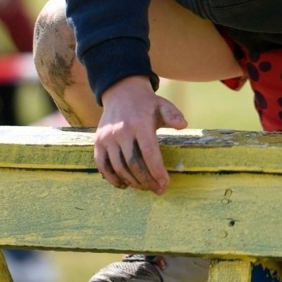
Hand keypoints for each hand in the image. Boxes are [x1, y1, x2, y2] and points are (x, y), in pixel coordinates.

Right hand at [95, 76, 186, 194]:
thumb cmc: (146, 103)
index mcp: (139, 123)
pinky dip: (112, 179)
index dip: (157, 171)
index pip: (149, 153)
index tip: (165, 184)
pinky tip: (124, 185)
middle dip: (147, 181)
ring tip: (144, 187)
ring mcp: (107, 137)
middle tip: (157, 189)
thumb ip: (173, 115)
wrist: (120, 92)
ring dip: (132, 181)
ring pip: (119, 167)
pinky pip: (102, 165)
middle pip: (133, 164)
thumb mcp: (162, 105)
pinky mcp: (98, 142)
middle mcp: (121, 131)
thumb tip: (183, 125)